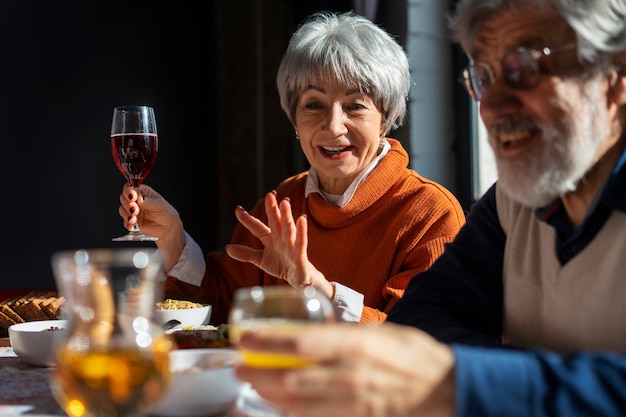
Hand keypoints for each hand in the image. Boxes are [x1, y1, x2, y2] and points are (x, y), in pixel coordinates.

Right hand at [118, 183, 184, 270]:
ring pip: (122, 209)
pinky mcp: (132, 221)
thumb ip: (149, 201)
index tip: (132, 197)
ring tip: (134, 219)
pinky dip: (127, 223)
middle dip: (127, 204)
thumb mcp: (160, 204)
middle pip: (123, 198)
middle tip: (135, 210)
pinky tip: (133, 225)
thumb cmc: (166, 213)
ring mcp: (133, 211)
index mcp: (143, 192)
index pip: (130, 187)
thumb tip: (139, 199)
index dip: (128, 191)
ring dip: (126, 214)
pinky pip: (124, 221)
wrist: (168, 228)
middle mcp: (136, 200)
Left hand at [225, 191, 333, 298]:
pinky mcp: (300, 255)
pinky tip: (301, 219)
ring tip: (284, 202)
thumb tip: (228, 248)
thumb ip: (246, 253)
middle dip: (272, 209)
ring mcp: (291, 245)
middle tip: (269, 194)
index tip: (237, 209)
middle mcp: (280, 238)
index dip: (248, 219)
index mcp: (270, 238)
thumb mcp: (261, 259)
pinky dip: (301, 231)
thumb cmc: (281, 265)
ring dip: (286, 216)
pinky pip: (301, 242)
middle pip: (275, 222)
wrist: (298, 278)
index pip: (257, 228)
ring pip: (288, 228)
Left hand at [235, 322, 455, 416]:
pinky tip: (280, 403)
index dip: (267, 342)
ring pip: (298, 401)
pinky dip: (292, 410)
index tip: (245, 339)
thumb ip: (345, 334)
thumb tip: (313, 331)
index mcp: (356, 345)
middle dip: (259, 373)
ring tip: (252, 383)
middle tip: (239, 366)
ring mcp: (352, 401)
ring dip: (269, 393)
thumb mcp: (379, 332)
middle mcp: (350, 374)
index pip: (300, 343)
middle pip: (291, 377)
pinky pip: (315, 416)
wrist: (445, 388)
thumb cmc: (413, 354)